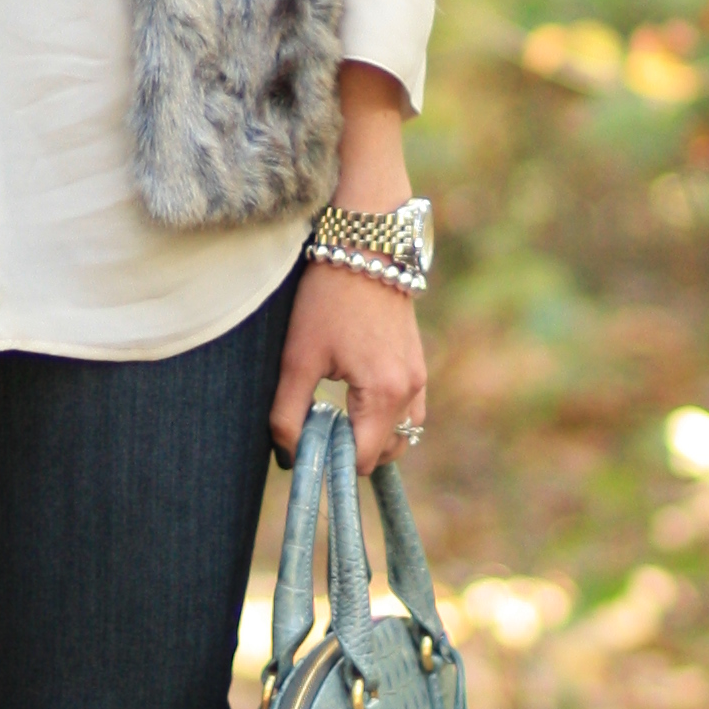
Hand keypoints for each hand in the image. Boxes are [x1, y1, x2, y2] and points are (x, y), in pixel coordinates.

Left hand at [270, 260, 427, 473]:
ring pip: (401, 433)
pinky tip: (352, 397)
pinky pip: (408, 410)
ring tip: (334, 414)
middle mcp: (412, 390)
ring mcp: (419, 377)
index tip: (306, 445)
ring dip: (370, 436)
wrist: (364, 246)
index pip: (363, 460)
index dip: (331, 462)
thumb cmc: (327, 300)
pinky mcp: (418, 364)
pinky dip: (384, 416)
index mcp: (385, 394)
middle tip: (316, 427)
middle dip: (351, 451)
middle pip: (387, 452)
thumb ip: (288, 415)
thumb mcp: (297, 360)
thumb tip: (288, 456)